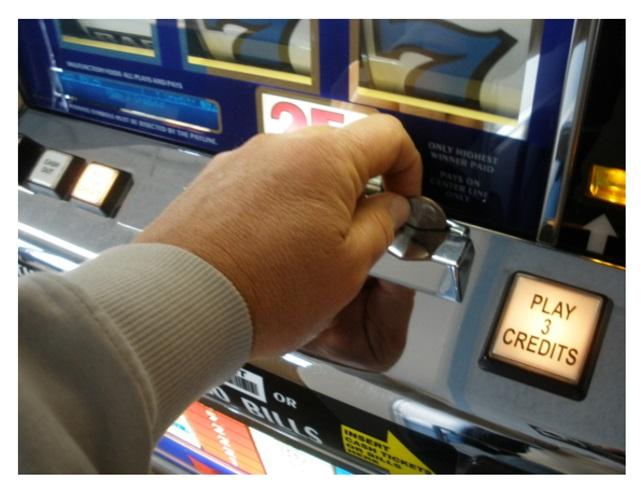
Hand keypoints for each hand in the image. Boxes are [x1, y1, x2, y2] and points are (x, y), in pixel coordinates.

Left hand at [135, 114, 421, 366]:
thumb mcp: (348, 267)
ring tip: (306, 249)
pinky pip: (264, 180)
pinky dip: (280, 203)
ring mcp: (243, 158)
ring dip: (318, 197)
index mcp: (326, 158)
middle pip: (342, 150)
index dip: (408, 167)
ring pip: (301, 167)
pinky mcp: (215, 178)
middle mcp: (283, 145)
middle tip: (357, 235)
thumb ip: (381, 226)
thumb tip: (392, 205)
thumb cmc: (269, 290)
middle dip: (360, 188)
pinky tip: (269, 244)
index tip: (403, 202)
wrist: (179, 303)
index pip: (388, 136)